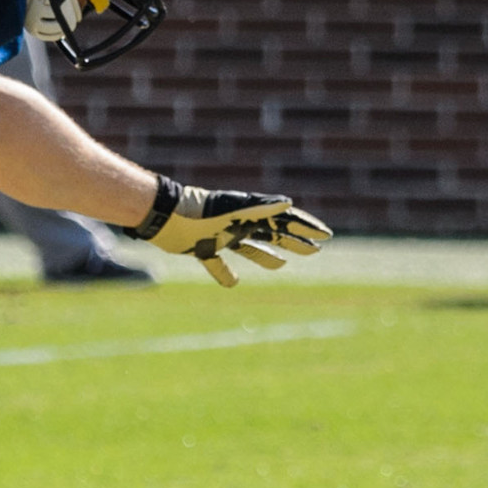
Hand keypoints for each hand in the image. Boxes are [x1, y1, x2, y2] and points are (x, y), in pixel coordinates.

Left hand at [127, 176, 332, 286]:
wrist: (162, 216)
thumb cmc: (197, 212)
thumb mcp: (231, 211)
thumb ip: (259, 208)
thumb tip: (289, 203)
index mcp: (249, 213)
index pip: (284, 219)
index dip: (305, 226)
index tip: (324, 235)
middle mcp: (239, 224)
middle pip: (273, 233)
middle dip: (294, 241)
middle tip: (316, 250)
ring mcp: (222, 236)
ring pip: (250, 248)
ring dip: (267, 256)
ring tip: (281, 265)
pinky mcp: (203, 249)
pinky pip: (218, 263)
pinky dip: (226, 274)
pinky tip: (233, 284)